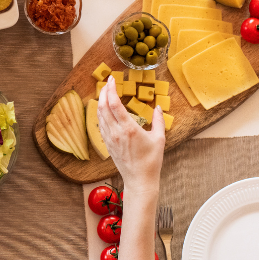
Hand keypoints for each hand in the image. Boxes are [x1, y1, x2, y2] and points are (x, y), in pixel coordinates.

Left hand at [96, 76, 163, 190]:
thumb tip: (158, 107)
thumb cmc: (151, 161)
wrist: (139, 180)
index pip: (115, 104)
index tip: (112, 79)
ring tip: (105, 93)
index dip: (111, 89)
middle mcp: (116, 132)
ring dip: (101, 102)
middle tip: (107, 83)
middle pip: (103, 107)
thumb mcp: (159, 138)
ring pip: (100, 115)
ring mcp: (110, 139)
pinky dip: (101, 114)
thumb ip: (159, 120)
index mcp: (129, 128)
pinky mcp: (108, 144)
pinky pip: (101, 125)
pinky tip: (104, 110)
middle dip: (104, 92)